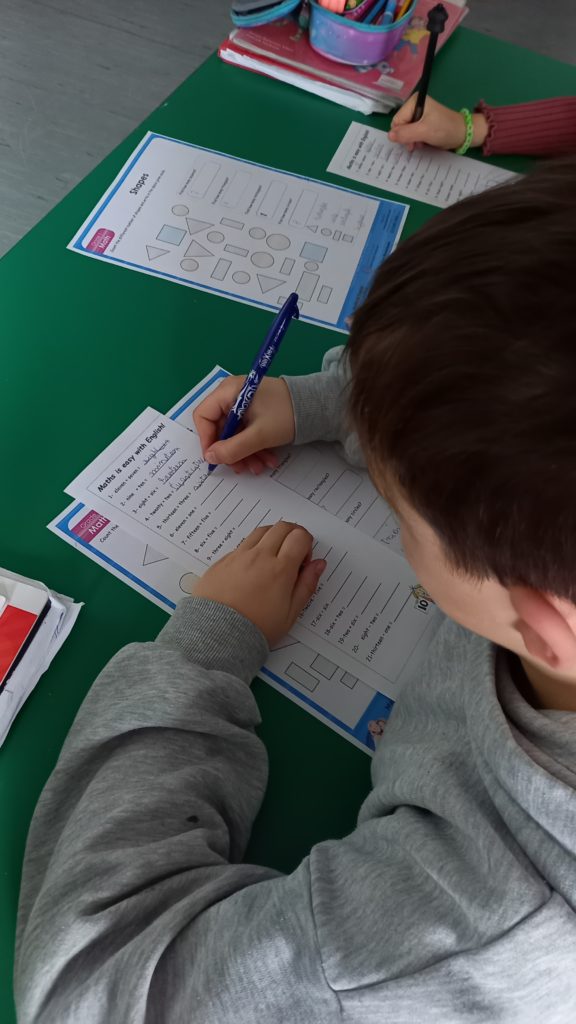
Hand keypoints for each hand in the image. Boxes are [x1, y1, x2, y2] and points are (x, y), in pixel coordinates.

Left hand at [192, 522, 325, 645]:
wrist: (217, 636)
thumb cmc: (255, 629)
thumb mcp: (290, 613)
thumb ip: (307, 585)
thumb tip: (318, 564)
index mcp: (280, 569)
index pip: (300, 537)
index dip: (307, 545)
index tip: (303, 562)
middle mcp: (259, 557)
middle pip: (282, 527)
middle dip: (293, 534)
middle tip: (292, 553)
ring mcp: (238, 557)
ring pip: (261, 531)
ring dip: (273, 537)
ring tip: (273, 559)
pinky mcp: (222, 561)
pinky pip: (242, 545)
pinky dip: (253, 549)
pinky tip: (252, 570)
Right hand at [193, 376, 295, 474]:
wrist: (317, 406)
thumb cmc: (286, 414)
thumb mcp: (259, 435)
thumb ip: (232, 449)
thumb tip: (209, 457)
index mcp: (228, 391)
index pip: (203, 416)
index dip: (206, 439)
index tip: (217, 458)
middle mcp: (231, 395)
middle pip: (219, 428)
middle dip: (232, 451)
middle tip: (243, 468)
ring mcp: (243, 404)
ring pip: (233, 434)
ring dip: (244, 453)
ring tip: (260, 467)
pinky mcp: (254, 413)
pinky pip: (245, 433)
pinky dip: (253, 447)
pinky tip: (267, 459)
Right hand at [389, 95, 487, 151]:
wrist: (462, 134)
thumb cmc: (445, 129)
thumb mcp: (424, 131)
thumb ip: (405, 133)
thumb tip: (389, 136)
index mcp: (414, 101)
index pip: (397, 120)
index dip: (401, 133)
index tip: (411, 141)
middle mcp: (415, 106)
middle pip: (400, 125)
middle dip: (406, 137)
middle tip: (416, 144)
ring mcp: (419, 115)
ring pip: (405, 131)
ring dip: (411, 140)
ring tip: (421, 144)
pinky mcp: (422, 123)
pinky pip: (411, 133)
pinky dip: (415, 140)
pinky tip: (423, 142)